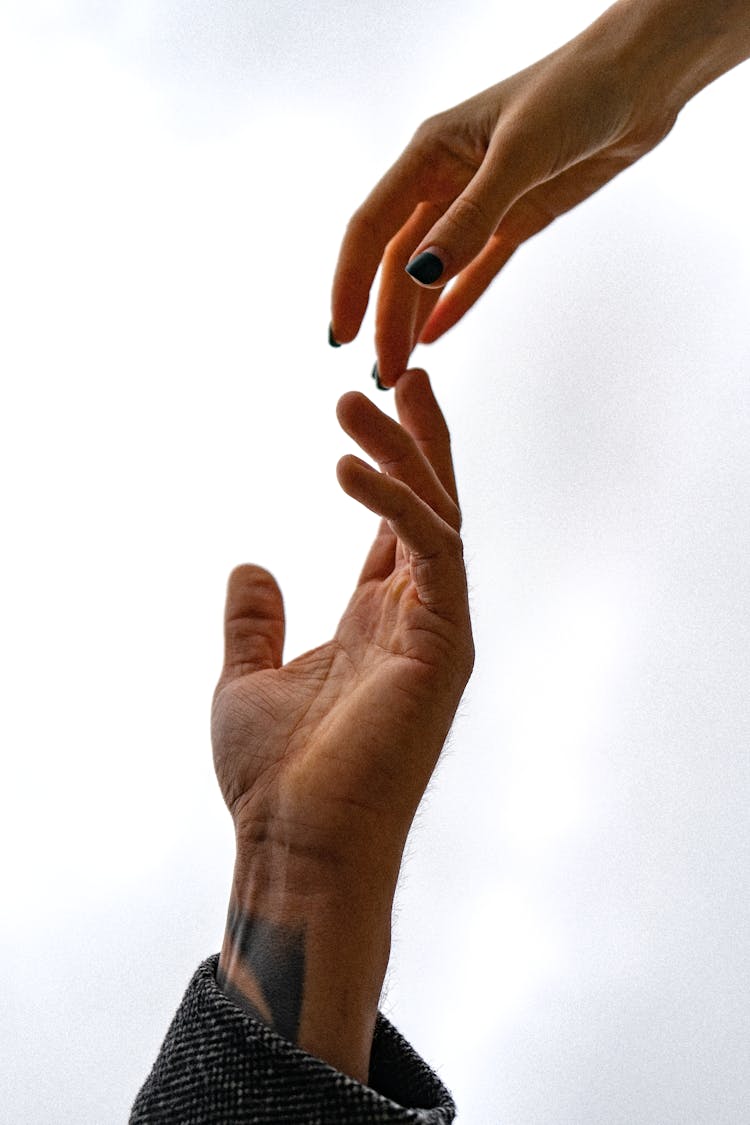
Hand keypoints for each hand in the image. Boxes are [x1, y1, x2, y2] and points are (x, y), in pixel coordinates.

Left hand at [212, 368, 472, 892]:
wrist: (297, 841)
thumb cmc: (275, 776)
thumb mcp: (246, 679)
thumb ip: (254, 622)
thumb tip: (250, 564)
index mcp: (377, 622)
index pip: (398, 523)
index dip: (394, 462)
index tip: (385, 400)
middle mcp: (416, 618)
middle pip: (430, 506)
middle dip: (417, 438)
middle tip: (400, 369)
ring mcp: (436, 629)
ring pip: (436, 516)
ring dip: (404, 453)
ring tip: (362, 395)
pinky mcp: (443, 643)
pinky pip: (431, 551)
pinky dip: (397, 504)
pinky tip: (348, 465)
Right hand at [330, 0, 747, 385]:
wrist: (641, 79)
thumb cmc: (579, 92)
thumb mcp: (521, 154)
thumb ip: (472, 216)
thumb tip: (420, 274)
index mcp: (429, 153)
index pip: (371, 227)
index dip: (349, 283)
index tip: (341, 335)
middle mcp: (445, 179)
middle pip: (399, 262)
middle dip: (386, 319)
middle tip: (382, 376)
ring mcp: (480, 201)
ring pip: (433, 272)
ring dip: (413, 319)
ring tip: (400, 370)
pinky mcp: (516, 218)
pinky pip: (476, 271)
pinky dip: (455, 304)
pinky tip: (434, 337)